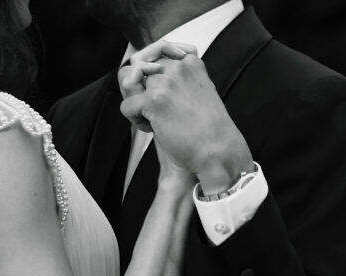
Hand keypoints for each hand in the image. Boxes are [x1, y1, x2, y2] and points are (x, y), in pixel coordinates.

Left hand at [118, 41, 197, 188]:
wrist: (218, 151)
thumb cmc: (211, 130)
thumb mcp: (203, 92)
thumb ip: (183, 80)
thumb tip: (154, 74)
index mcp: (191, 63)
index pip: (158, 53)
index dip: (154, 73)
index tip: (163, 92)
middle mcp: (177, 68)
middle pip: (139, 68)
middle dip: (142, 88)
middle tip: (157, 110)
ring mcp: (164, 83)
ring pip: (130, 84)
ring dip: (137, 102)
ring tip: (152, 118)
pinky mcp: (153, 101)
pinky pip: (127, 105)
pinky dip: (135, 120)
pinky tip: (152, 129)